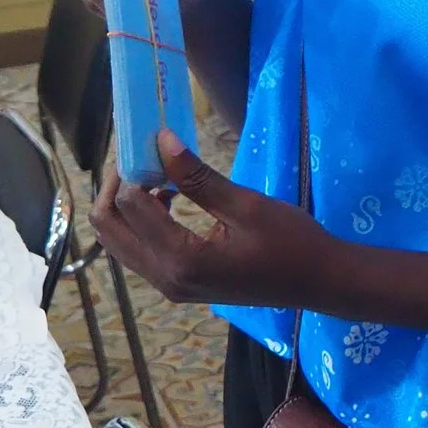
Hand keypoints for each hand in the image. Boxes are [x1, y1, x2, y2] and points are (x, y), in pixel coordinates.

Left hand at [90, 131, 342, 308]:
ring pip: (118, 241)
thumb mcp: (247, 205)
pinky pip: (138, 250)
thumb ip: (199, 177)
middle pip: (109, 229)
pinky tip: (168, 198)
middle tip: (144, 155)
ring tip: (157, 174)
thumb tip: (162, 141)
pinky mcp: (177, 284)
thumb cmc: (291, 242)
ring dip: (126, 204)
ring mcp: (169, 285)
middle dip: (116, 187)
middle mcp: (165, 278)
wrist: (318, 281)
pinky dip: (140, 221)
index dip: (134, 168)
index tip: (154, 141)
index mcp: (182, 260)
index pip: (130, 206)